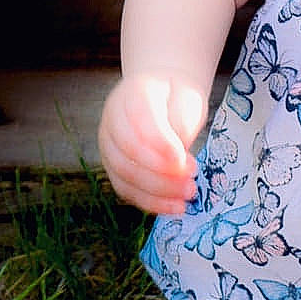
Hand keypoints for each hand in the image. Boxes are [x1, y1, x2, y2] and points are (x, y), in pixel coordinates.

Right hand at [97, 73, 207, 214]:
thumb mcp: (188, 100)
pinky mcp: (113, 166)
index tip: (184, 161)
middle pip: (128, 151)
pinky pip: (126, 189)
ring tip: (188, 194)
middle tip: (191, 181)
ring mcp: (109, 143)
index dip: (161, 143)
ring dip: (158, 191)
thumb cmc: (178, 98)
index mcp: (134, 93)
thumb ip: (181, 125)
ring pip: (124, 174)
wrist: (164, 97)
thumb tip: (176, 162)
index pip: (140, 119)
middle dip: (161, 173)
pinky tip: (175, 206)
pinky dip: (151, 202)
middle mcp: (113, 118)